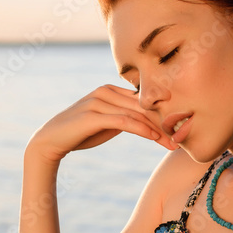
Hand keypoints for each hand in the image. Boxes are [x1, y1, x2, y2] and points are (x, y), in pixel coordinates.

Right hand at [27, 84, 176, 163]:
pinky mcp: (93, 115)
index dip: (161, 114)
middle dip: (164, 122)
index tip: (177, 129)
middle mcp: (105, 91)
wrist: (51, 140)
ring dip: (156, 129)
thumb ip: (123, 117)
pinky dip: (141, 129)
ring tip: (172, 142)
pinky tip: (154, 138)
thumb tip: (145, 122)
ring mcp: (98, 101)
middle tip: (181, 137)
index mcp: (110, 89)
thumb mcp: (105, 123)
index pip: (142, 101)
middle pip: (143, 105)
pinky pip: (124, 121)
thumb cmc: (80, 133)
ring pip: (136, 113)